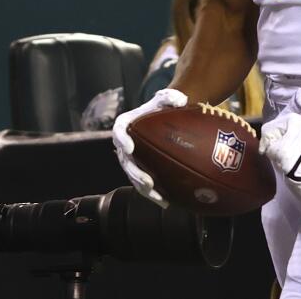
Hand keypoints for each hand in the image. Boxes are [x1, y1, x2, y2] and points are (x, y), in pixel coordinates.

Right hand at [111, 88, 188, 206]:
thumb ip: (172, 97)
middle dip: (135, 174)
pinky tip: (167, 203)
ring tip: (158, 198)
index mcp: (127, 124)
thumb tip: (180, 100)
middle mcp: (126, 143)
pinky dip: (154, 194)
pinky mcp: (142, 169)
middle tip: (148, 183)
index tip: (129, 148)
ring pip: (134, 177)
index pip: (120, 131)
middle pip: (126, 161)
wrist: (169, 117)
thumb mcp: (168, 98)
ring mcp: (133, 159)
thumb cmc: (166, 106)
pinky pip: (145, 184)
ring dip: (144, 189)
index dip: (122, 140)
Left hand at [259, 114, 300, 197]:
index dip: (277, 143)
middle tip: (298, 148)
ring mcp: (297, 183)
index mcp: (282, 154)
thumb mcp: (291, 121)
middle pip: (277, 162)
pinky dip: (298, 177)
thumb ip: (272, 130)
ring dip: (290, 166)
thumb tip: (263, 146)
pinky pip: (295, 185)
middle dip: (283, 155)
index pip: (269, 151)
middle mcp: (287, 172)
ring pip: (285, 174)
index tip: (287, 140)